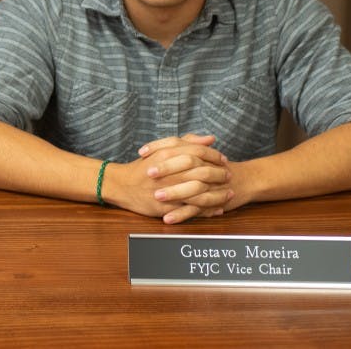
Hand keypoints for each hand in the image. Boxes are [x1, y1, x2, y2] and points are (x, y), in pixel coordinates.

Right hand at [107, 134, 231, 223]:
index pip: (197, 152)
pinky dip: (207, 211)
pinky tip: (217, 209)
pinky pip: (191, 210)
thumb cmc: (144, 166)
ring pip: (200, 193)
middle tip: (229, 176)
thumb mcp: (162, 149)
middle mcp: (168, 172)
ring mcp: (167, 190)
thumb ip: (187, 142)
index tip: (224, 159)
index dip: (214, 155)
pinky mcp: (165, 207)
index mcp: (167, 154)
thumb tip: (210, 139)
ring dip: (217, 194)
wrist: (121, 185)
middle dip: (219, 174)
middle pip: (202, 172)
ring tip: (229, 194)